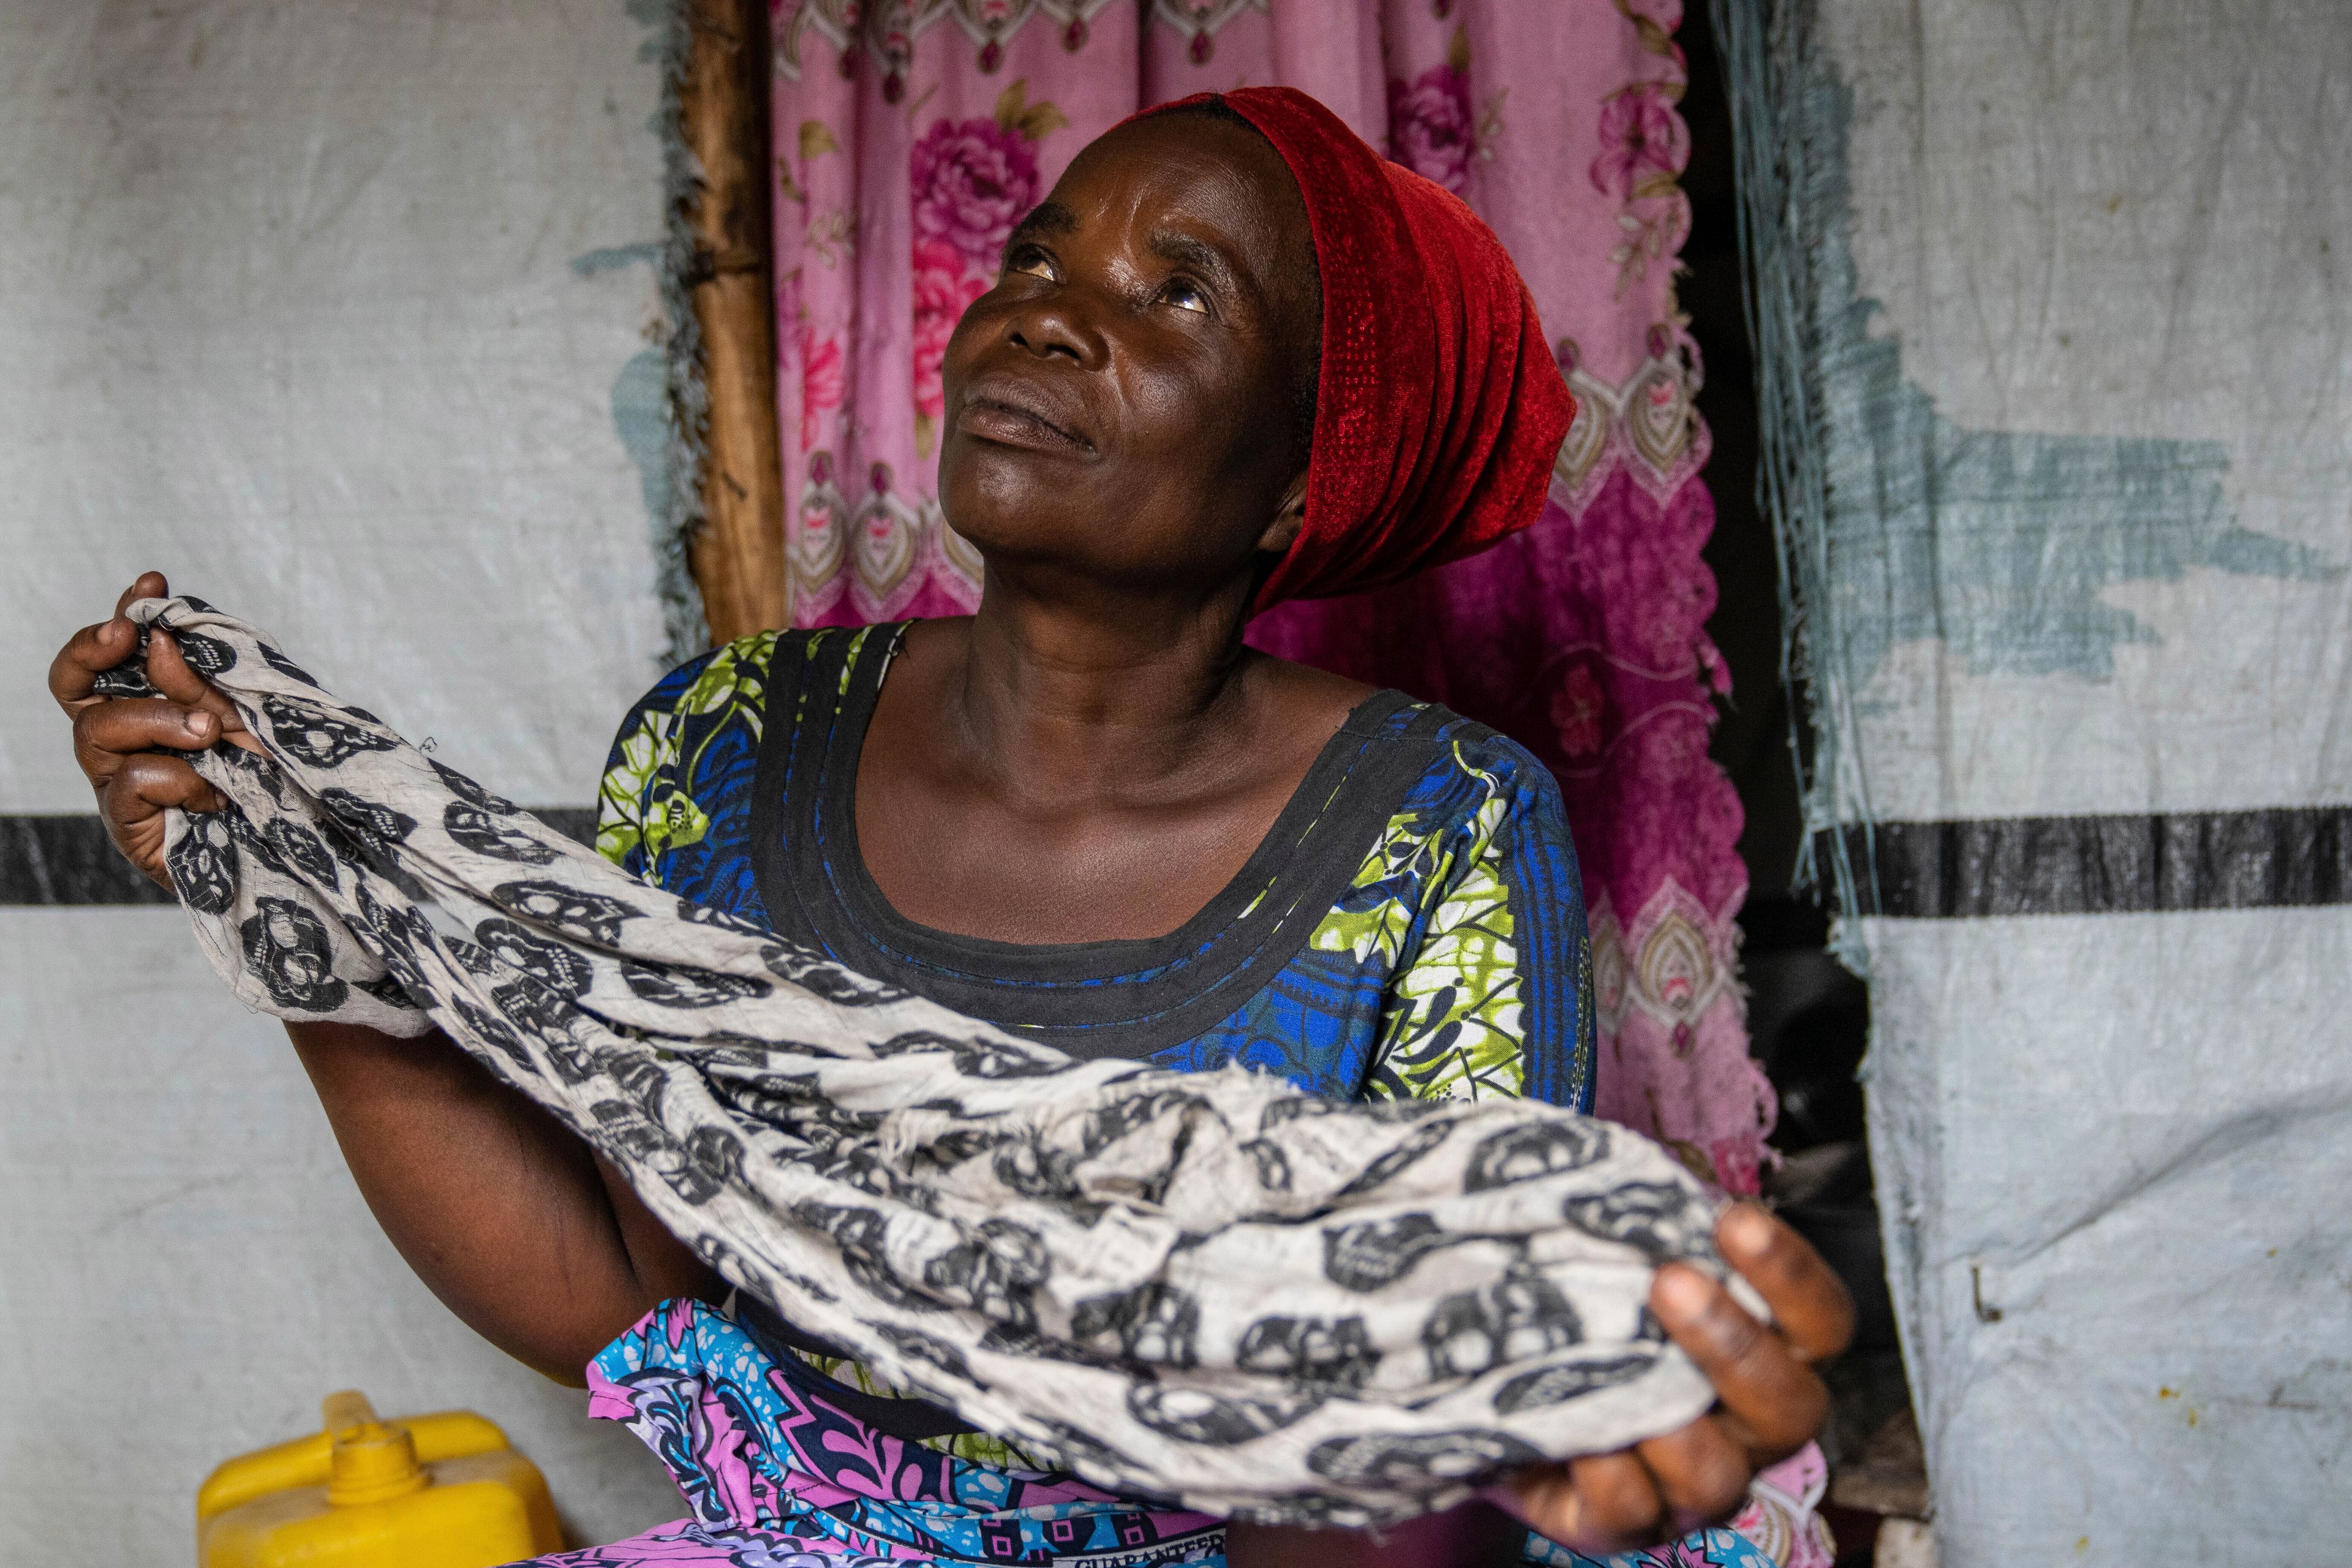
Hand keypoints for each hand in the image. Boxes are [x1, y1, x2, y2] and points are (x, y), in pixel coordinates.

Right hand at [49, 571, 260, 887]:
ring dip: (156, 718)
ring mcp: (116, 780)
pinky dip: (179, 779)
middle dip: (91, 651)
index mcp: (145, 703)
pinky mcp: (126, 825)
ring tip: (209, 734)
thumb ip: (202, 683)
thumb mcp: (243, 718)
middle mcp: (121, 739)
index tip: (151, 584)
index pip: (112, 652)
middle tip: (128, 634)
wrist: (289, 848)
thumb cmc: (264, 777)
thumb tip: (157, 642)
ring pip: (97, 729)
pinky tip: (213, 794)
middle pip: (71, 685)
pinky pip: (131, 782)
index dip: (121, 614)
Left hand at [1494, 1202, 1853, 1554]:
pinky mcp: (1620, 1526)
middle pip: (1789, 1406)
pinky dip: (1605, 1470)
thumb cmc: (1585, 1309)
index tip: (1733, 1220)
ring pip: (1716, 1476)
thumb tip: (1650, 1171)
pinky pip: (1630, 1511)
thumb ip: (1650, 1220)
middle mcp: (1742, 1431)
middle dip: (1734, 1345)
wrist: (1495, 1388)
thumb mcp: (1619, 1253)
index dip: (1791, 1275)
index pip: (1820, 1323)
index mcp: (1764, 1356)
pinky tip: (1575, 1430)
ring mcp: (1687, 1488)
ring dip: (1674, 1421)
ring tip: (1620, 1362)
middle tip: (1669, 1282)